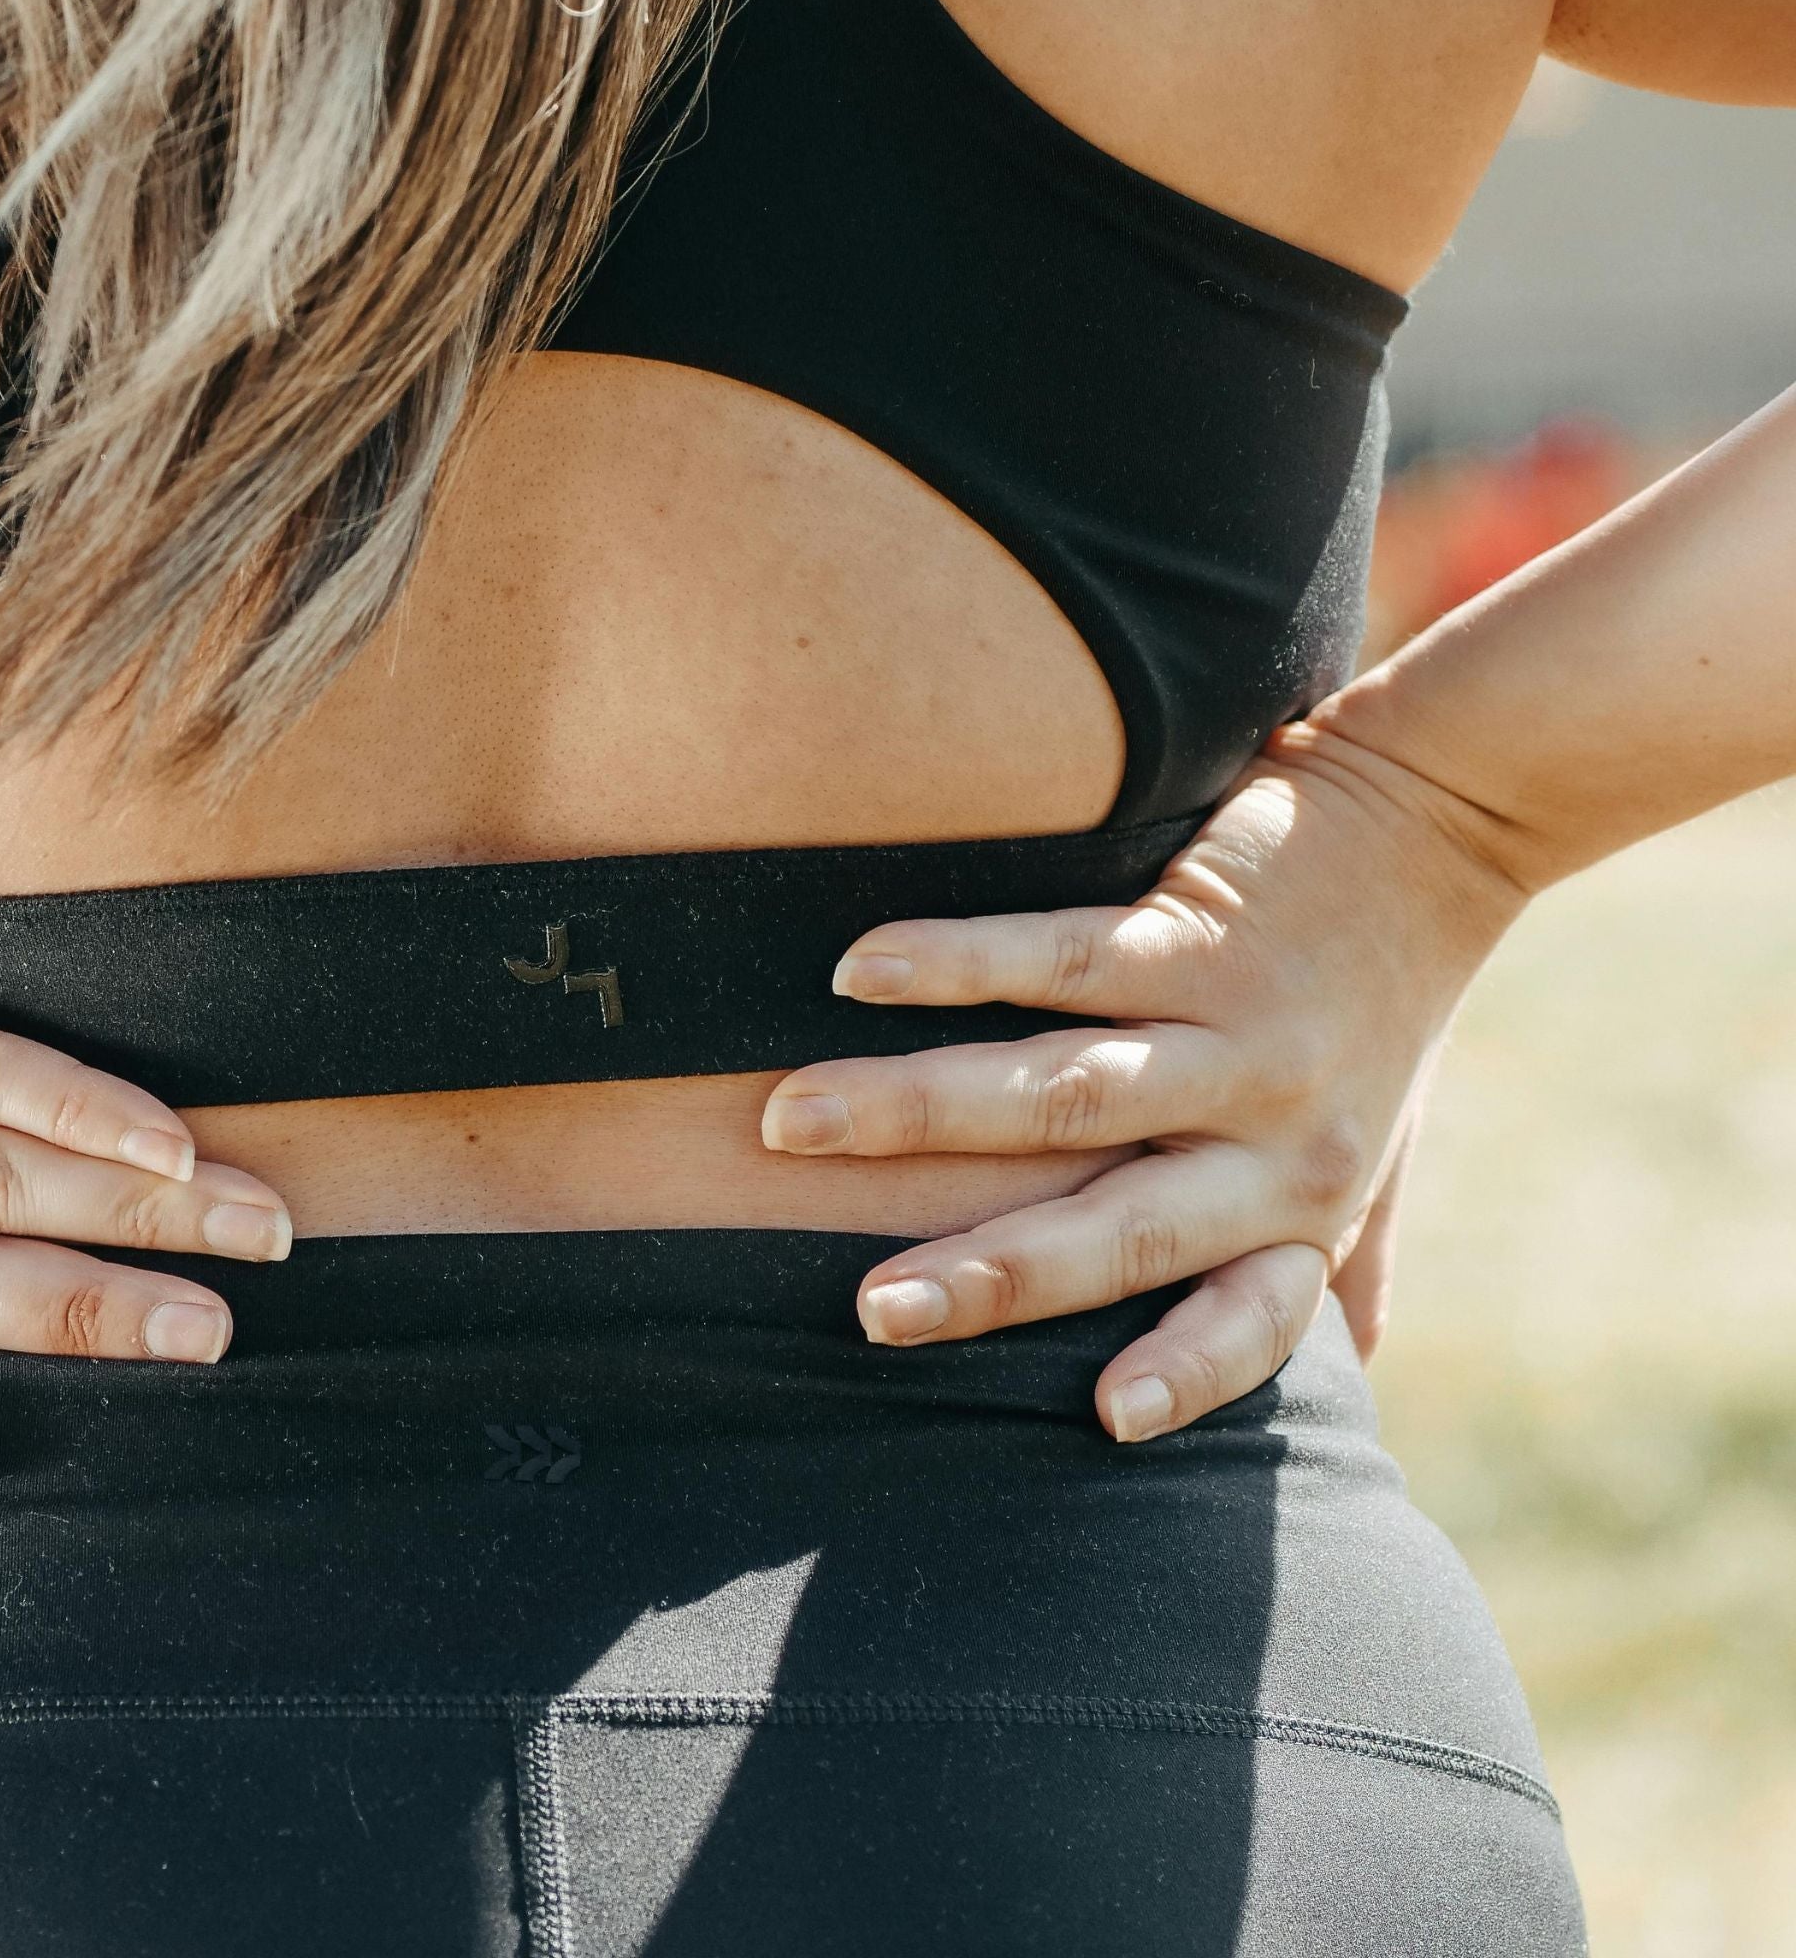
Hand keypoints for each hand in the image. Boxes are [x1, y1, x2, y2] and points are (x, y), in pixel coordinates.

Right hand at [757, 721, 1531, 1441]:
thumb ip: (1353, 1250)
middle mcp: (1272, 1138)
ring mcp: (1234, 1035)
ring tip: (793, 1121)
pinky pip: (1063, 954)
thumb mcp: (1385, 1143)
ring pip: (1062, 1091)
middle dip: (989, 1274)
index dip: (1189, 1372)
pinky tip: (859, 970)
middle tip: (873, 1312)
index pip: (1252, 1319)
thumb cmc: (1387, 1001)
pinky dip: (952, 961)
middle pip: (1118, 1226)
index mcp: (1304, 1206)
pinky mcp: (1197, 928)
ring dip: (915, 1110)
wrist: (1446, 821)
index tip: (1106, 1419)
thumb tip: (1363, 1363)